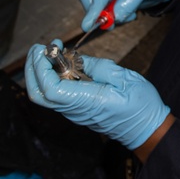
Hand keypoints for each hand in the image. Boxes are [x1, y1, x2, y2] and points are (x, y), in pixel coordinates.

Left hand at [24, 42, 170, 150]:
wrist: (146, 130)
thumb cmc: (141, 106)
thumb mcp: (126, 78)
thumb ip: (99, 67)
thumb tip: (77, 58)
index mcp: (88, 101)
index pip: (51, 90)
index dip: (42, 69)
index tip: (47, 49)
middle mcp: (75, 109)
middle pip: (39, 94)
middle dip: (32, 69)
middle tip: (38, 48)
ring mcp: (73, 111)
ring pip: (43, 95)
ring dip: (39, 72)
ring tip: (49, 52)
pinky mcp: (75, 109)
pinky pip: (54, 95)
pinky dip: (49, 77)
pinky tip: (60, 63)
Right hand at [78, 0, 179, 31]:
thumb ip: (128, 3)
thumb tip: (114, 17)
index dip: (94, 8)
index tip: (88, 25)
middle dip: (97, 12)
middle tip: (110, 25)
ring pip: (95, 2)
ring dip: (109, 14)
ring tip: (130, 15)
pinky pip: (103, 6)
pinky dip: (113, 14)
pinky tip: (129, 12)